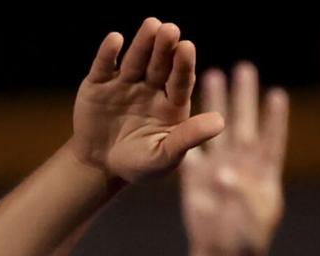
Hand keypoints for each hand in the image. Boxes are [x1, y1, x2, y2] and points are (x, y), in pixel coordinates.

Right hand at [70, 18, 224, 183]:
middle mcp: (151, 87)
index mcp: (172, 103)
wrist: (100, 166)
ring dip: (142, 43)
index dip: (183, 65)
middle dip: (164, 47)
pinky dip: (108, 53)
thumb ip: (189, 138)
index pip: (180, 81)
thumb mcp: (165, 156)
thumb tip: (221, 122)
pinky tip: (115, 39)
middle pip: (159, 64)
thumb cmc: (139, 164)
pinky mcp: (98, 83)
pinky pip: (104, 66)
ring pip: (135, 60)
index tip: (188, 47)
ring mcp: (125, 82)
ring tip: (152, 25)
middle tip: (170, 30)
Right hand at [181, 64, 287, 255]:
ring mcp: (217, 167)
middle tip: (244, 68)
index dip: (274, 119)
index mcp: (264, 173)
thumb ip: (242, 198)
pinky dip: (186, 132)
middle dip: (244, 97)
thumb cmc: (246, 242)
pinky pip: (189, 150)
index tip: (276, 95)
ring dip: (214, 103)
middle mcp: (241, 164)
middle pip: (244, 124)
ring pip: (215, 129)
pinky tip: (182, 109)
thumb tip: (224, 174)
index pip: (272, 140)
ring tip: (212, 74)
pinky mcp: (194, 177)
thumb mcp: (252, 221)